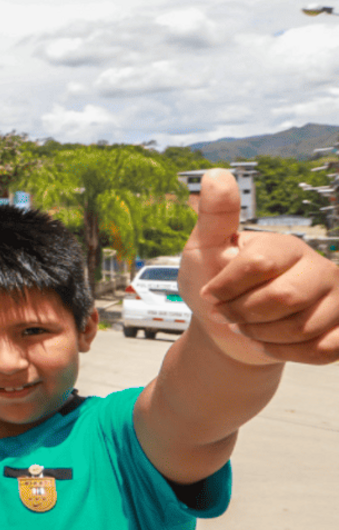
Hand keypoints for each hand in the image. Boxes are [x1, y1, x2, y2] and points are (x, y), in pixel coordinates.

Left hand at [181, 169, 338, 364]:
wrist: (228, 330)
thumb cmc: (214, 285)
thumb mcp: (204, 249)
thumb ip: (213, 217)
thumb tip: (216, 175)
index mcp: (286, 246)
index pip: (258, 263)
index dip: (226, 286)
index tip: (209, 295)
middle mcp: (319, 268)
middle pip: (283, 297)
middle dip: (243, 314)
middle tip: (226, 315)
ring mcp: (335, 300)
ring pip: (302, 327)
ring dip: (260, 336)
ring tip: (245, 328)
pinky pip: (322, 350)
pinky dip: (286, 354)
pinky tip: (268, 344)